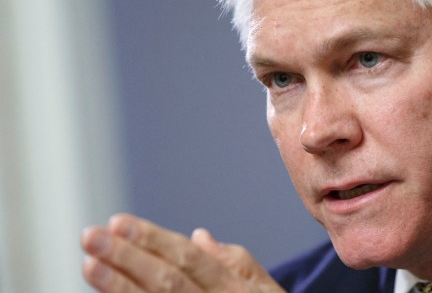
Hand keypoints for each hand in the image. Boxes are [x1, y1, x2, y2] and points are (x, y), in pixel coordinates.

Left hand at [81, 213, 285, 291]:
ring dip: (118, 285)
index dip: (153, 240)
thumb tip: (199, 235)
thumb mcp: (265, 289)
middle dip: (126, 257)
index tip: (117, 222)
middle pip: (166, 280)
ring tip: (89, 264)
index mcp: (233, 288)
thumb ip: (234, 261)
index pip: (188, 258)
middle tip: (90, 236)